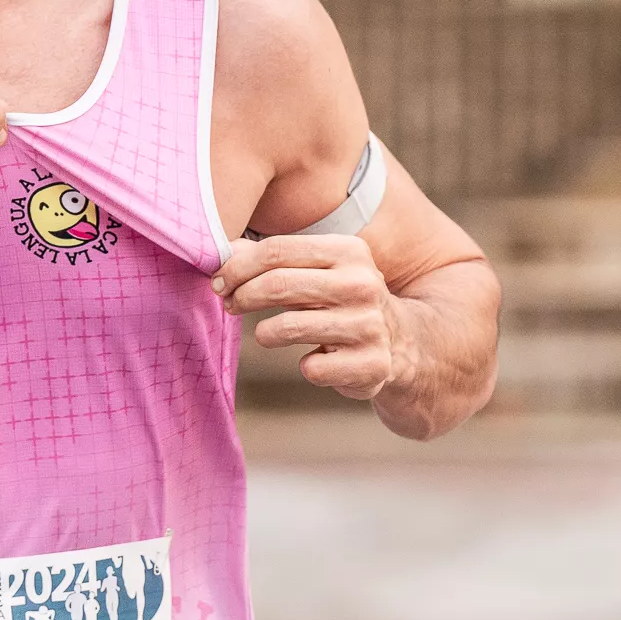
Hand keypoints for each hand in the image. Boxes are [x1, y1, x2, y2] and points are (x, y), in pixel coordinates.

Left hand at [213, 234, 398, 402]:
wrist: (402, 343)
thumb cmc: (342, 299)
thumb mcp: (319, 269)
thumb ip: (273, 258)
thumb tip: (224, 252)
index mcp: (349, 251)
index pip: (276, 250)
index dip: (238, 266)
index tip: (218, 281)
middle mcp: (362, 285)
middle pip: (278, 285)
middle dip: (242, 296)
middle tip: (229, 304)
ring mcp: (368, 326)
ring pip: (286, 328)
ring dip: (264, 333)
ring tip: (266, 333)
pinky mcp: (370, 365)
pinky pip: (311, 369)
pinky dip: (305, 367)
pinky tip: (316, 359)